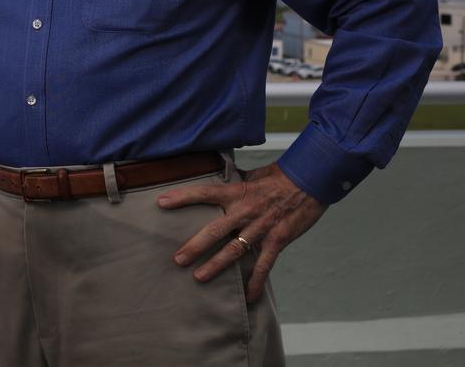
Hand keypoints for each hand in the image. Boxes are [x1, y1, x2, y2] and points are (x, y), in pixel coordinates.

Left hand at [157, 161, 327, 300]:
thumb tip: (217, 183)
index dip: (181, 197)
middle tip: (177, 259)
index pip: (203, 193)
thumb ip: (234, 184)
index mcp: (236, 192)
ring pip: (234, 251)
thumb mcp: (251, 175)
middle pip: (214, 230)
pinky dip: (256, 282)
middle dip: (195, 246)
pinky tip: (249, 297)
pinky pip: (264, 265)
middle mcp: (245, 211)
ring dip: (216, 265)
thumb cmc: (279, 176)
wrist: (310, 180)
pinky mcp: (277, 240)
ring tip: (199, 277)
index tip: (161, 203)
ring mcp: (261, 228)